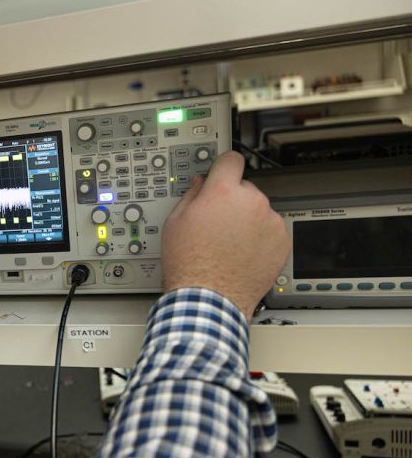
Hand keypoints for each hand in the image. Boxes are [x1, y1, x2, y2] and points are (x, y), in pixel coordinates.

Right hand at [161, 151, 290, 319]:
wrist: (209, 297)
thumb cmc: (190, 264)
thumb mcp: (175, 223)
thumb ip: (191, 196)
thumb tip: (200, 185)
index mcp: (222, 192)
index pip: (231, 160)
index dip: (225, 166)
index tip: (224, 170)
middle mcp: (251, 201)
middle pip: (245, 188)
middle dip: (233, 201)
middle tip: (218, 223)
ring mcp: (270, 221)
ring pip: (260, 210)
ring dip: (249, 220)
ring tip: (230, 243)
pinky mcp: (282, 241)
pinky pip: (272, 230)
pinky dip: (262, 238)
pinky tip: (243, 253)